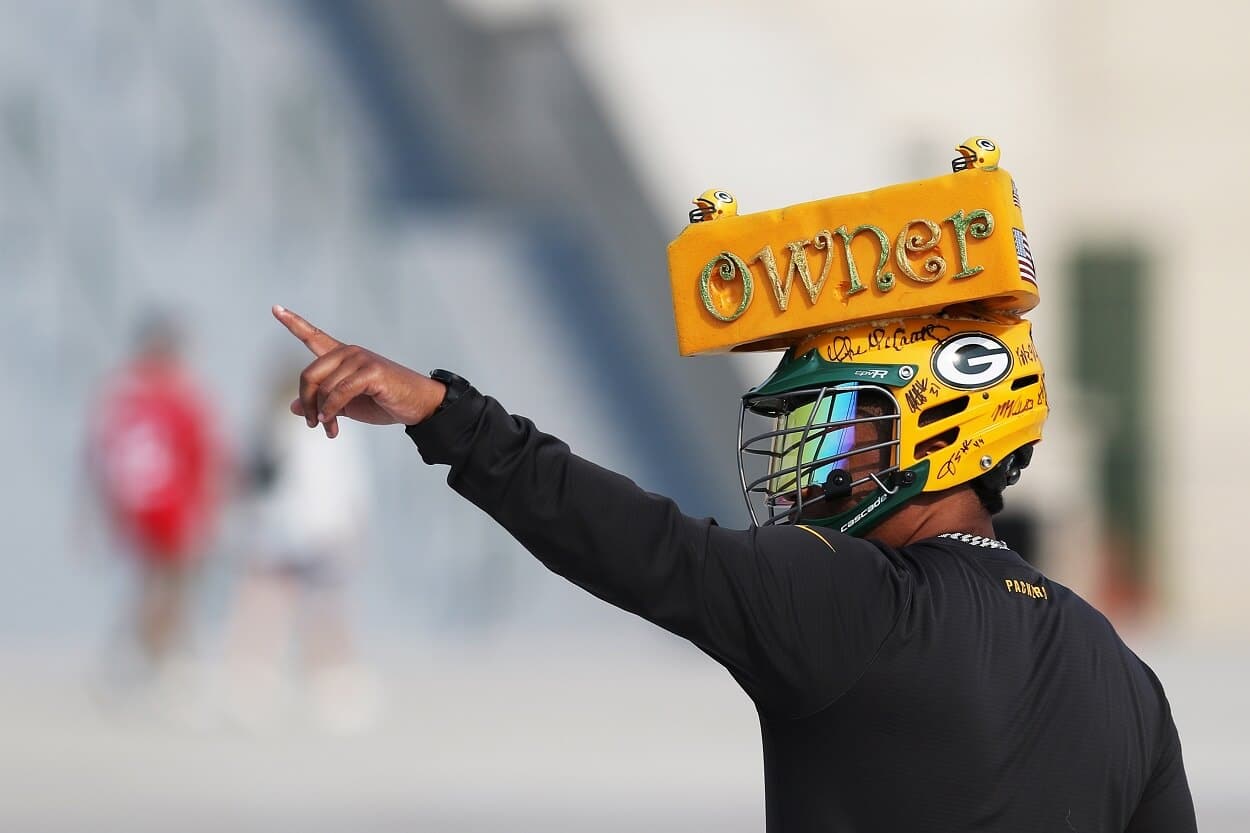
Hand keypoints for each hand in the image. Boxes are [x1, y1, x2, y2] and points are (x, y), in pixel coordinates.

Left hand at [272, 305, 447, 437]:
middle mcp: (349, 353)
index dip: (294, 322)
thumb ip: (322, 402)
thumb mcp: (347, 405)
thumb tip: (294, 407)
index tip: (276, 308)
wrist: (418, 406)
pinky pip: (339, 393)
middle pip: (309, 374)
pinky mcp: (371, 371)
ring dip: (322, 414)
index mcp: (342, 357)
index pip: (314, 336)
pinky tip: (331, 423)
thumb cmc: (384, 402)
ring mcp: (361, 360)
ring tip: (329, 429)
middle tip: (312, 423)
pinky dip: (331, 410)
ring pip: (324, 388)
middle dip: (307, 401)